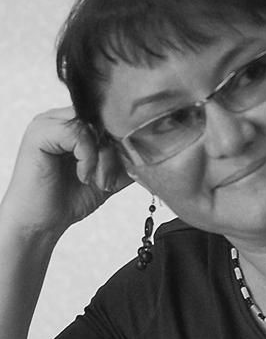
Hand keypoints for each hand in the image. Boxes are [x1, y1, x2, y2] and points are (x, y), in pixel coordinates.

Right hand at [1, 106, 132, 238]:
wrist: (43, 223)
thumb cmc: (72, 197)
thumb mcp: (109, 171)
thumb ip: (126, 155)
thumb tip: (153, 144)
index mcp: (76, 123)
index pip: (110, 115)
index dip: (123, 137)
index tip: (128, 161)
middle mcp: (61, 118)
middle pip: (104, 118)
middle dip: (114, 150)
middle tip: (108, 178)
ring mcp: (48, 122)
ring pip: (93, 125)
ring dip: (102, 157)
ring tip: (96, 180)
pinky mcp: (40, 133)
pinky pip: (77, 133)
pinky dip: (88, 157)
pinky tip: (83, 176)